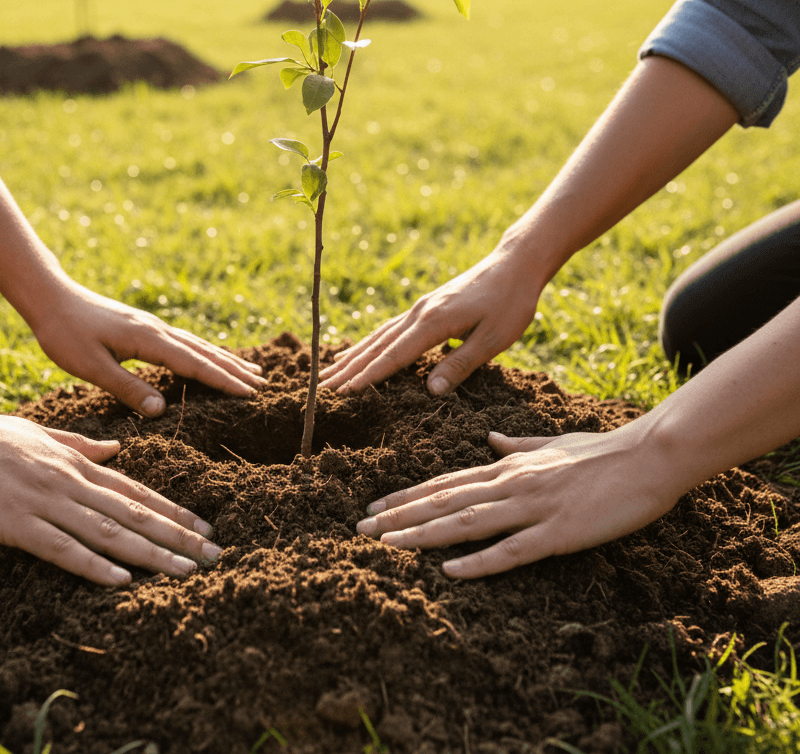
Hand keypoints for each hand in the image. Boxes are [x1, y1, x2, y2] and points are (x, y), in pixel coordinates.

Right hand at [0, 404, 220, 585]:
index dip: (174, 511)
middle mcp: (70, 481)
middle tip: (214, 556)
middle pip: (134, 513)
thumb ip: (81, 444)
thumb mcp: (40, 435)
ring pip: (109, 532)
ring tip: (186, 570)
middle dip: (178, 536)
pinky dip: (94, 565)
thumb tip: (118, 449)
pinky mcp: (16, 524)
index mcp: (76, 462)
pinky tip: (122, 580)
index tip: (204, 527)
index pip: (136, 490)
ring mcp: (44, 502)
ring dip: (152, 553)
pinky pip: (62, 548)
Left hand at [30, 278, 265, 416]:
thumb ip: (127, 388)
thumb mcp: (91, 367)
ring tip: (251, 370)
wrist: (50, 297)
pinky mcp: (144, 327)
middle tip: (265, 384)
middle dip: (234, 369)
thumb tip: (162, 411)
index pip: (195, 364)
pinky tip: (209, 357)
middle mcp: (157, 330)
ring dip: (225, 359)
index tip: (251, 393)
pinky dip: (205, 351)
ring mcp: (152, 326)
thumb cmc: (65, 334)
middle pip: (205, 351)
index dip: (223, 380)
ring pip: (197, 345)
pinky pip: (185, 341)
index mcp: (148, 340)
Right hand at [320, 248, 539, 395]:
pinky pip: (390, 328)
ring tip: (329, 371)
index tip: (343, 393)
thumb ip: (460, 364)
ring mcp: (421, 307)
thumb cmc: (511, 302)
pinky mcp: (426, 306)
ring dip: (353, 355)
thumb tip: (430, 390)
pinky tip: (362, 350)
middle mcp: (419, 313)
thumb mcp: (494, 338)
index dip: (368, 377)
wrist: (515, 264)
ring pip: (379, 335)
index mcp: (434, 322)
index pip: (394, 356)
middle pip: (377, 345)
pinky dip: (370, 342)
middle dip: (349, 368)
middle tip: (321, 387)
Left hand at [356, 427, 679, 578]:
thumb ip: (517, 445)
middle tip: (360, 529)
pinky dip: (479, 561)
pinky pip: (512, 550)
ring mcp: (533, 506)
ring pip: (466, 522)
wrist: (649, 455)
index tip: (376, 507)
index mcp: (509, 465)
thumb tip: (488, 440)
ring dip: (423, 535)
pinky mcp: (558, 532)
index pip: (447, 481)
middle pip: (445, 501)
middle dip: (400, 516)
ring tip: (387, 547)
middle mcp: (511, 482)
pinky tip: (450, 571)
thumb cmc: (603, 452)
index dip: (409, 495)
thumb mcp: (552, 444)